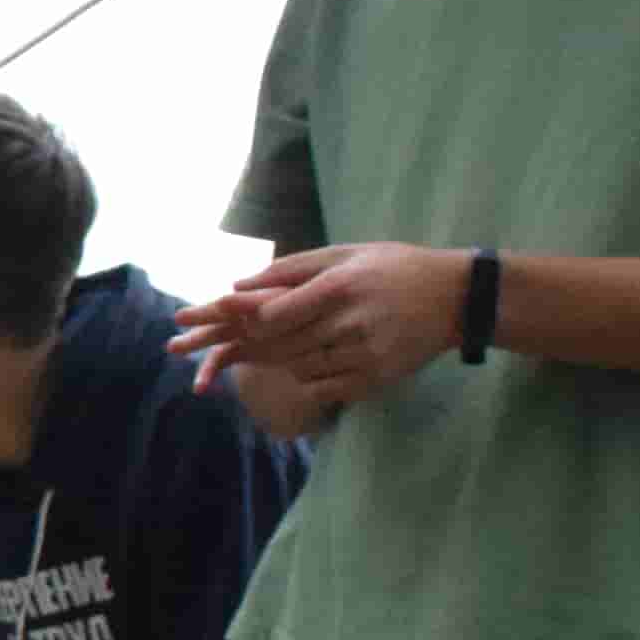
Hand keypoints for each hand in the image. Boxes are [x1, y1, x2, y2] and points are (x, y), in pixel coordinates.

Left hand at [175, 243, 467, 428]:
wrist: (456, 298)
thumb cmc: (395, 268)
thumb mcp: (348, 253)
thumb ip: (295, 268)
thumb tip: (240, 284)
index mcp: (340, 287)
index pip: (279, 309)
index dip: (240, 314)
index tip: (208, 312)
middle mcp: (349, 322)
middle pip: (278, 342)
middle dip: (229, 343)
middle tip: (183, 343)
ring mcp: (362, 354)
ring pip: (295, 366)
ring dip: (264, 360)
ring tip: (224, 357)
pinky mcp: (373, 378)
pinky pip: (320, 386)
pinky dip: (300, 376)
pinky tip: (291, 365)